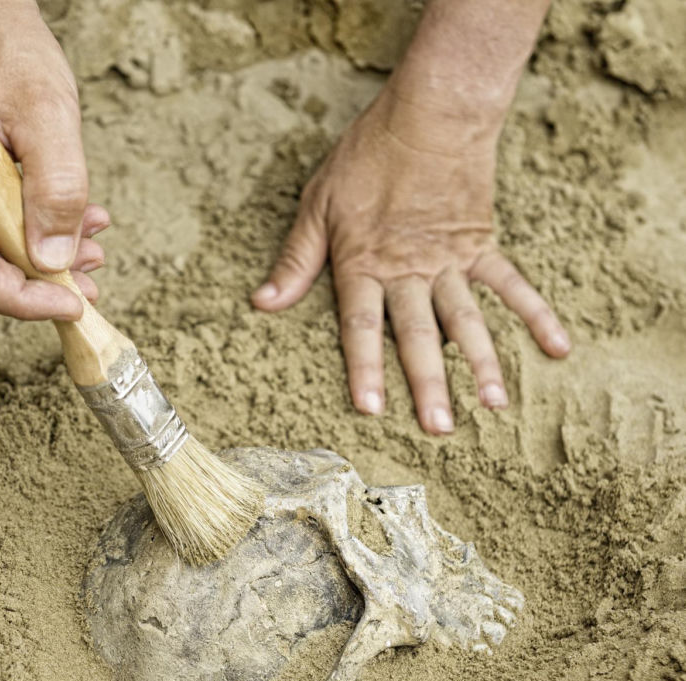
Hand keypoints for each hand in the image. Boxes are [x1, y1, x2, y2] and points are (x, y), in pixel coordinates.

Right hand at [0, 0, 105, 320]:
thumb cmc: (5, 52)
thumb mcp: (49, 112)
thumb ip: (56, 187)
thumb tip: (53, 261)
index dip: (21, 300)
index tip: (71, 303)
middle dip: (32, 289)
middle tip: (86, 283)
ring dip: (33, 266)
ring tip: (87, 247)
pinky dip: (23, 241)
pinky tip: (65, 228)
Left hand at [252, 89, 569, 434]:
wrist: (430, 113)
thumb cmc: (366, 157)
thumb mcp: (317, 204)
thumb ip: (296, 259)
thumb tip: (263, 303)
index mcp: (364, 264)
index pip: (362, 326)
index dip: (365, 368)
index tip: (372, 410)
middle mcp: (408, 270)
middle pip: (419, 335)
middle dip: (429, 384)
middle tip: (440, 429)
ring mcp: (450, 260)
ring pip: (467, 319)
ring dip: (482, 363)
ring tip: (494, 405)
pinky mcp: (481, 244)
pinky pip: (512, 284)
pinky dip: (536, 314)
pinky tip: (557, 348)